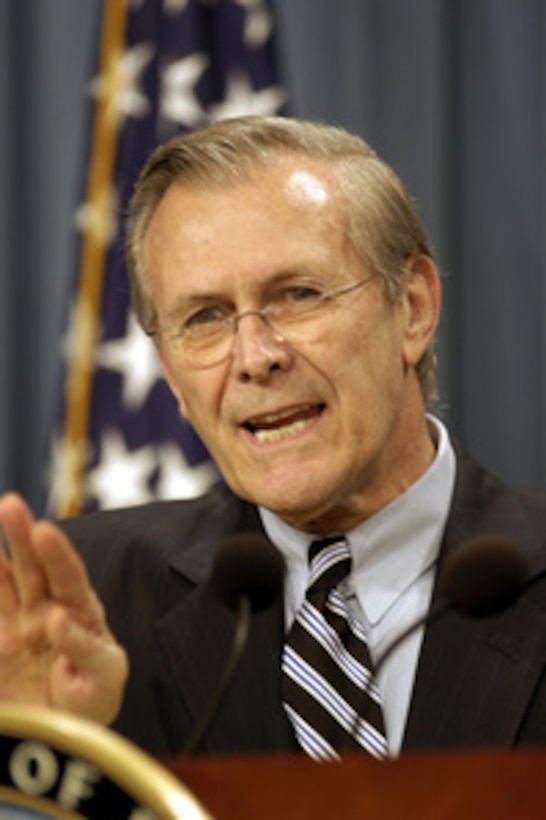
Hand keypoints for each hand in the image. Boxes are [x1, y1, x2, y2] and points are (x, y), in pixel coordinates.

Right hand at [0, 493, 127, 725]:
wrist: (66, 731)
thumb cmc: (94, 696)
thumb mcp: (106, 676)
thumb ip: (87, 649)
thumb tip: (58, 620)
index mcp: (80, 610)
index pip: (68, 575)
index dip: (57, 553)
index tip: (44, 531)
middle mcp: (45, 608)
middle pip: (32, 567)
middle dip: (20, 535)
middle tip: (10, 505)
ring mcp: (16, 624)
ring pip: (2, 584)